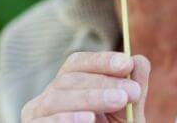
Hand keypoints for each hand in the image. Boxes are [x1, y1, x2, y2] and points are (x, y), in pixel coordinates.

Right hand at [22, 51, 150, 122]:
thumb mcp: (127, 115)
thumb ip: (133, 90)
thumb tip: (140, 60)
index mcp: (67, 87)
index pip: (77, 64)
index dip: (101, 60)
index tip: (127, 64)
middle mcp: (48, 98)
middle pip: (68, 79)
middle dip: (103, 82)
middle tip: (132, 91)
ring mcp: (37, 116)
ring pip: (55, 97)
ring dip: (90, 97)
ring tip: (119, 101)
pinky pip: (44, 122)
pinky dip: (67, 119)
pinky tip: (88, 118)